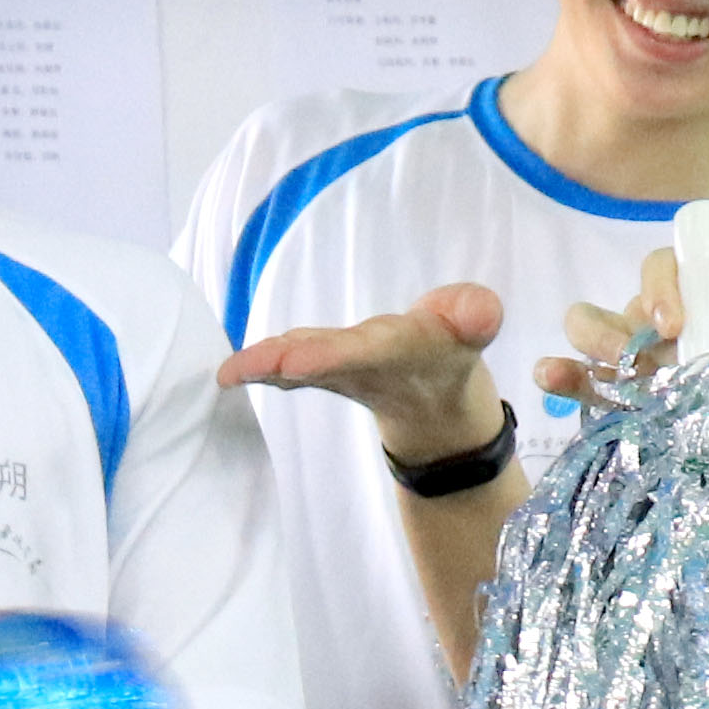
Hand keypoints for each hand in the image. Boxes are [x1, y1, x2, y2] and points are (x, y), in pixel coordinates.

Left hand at [220, 281, 513, 469]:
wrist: (432, 396)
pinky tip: (229, 372)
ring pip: (299, 367)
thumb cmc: (450, 345)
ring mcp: (339, 370)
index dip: (334, 356)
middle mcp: (364, 366)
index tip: (298, 362)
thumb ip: (475, 314)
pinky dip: (260, 368)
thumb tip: (480, 312)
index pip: (367, 352)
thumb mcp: (474, 326)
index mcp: (402, 351)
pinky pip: (288, 367)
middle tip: (252, 369)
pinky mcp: (322, 367)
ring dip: (265, 368)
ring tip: (229, 372)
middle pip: (324, 364)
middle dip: (290, 365)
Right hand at [537, 233, 708, 404]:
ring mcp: (643, 365)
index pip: (666, 270)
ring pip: (595, 333)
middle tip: (636, 354)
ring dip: (590, 339)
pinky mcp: (627, 406)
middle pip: (623, 301)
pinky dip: (563, 377)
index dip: (661, 286)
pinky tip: (548, 374)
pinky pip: (587, 385)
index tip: (674, 322)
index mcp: (703, 299)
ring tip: (600, 364)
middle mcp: (666, 325)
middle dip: (619, 319)